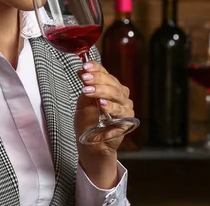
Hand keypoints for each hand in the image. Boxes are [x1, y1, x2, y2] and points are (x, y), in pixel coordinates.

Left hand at [74, 61, 133, 186]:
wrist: (90, 143)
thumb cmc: (88, 122)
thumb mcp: (83, 102)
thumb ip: (85, 87)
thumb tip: (82, 71)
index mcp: (110, 87)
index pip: (105, 73)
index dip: (96, 68)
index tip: (85, 66)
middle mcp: (120, 95)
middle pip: (111, 82)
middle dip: (97, 79)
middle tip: (85, 79)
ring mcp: (125, 107)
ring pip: (116, 94)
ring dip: (101, 91)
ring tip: (88, 90)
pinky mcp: (127, 120)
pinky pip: (120, 111)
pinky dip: (111, 107)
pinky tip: (102, 105)